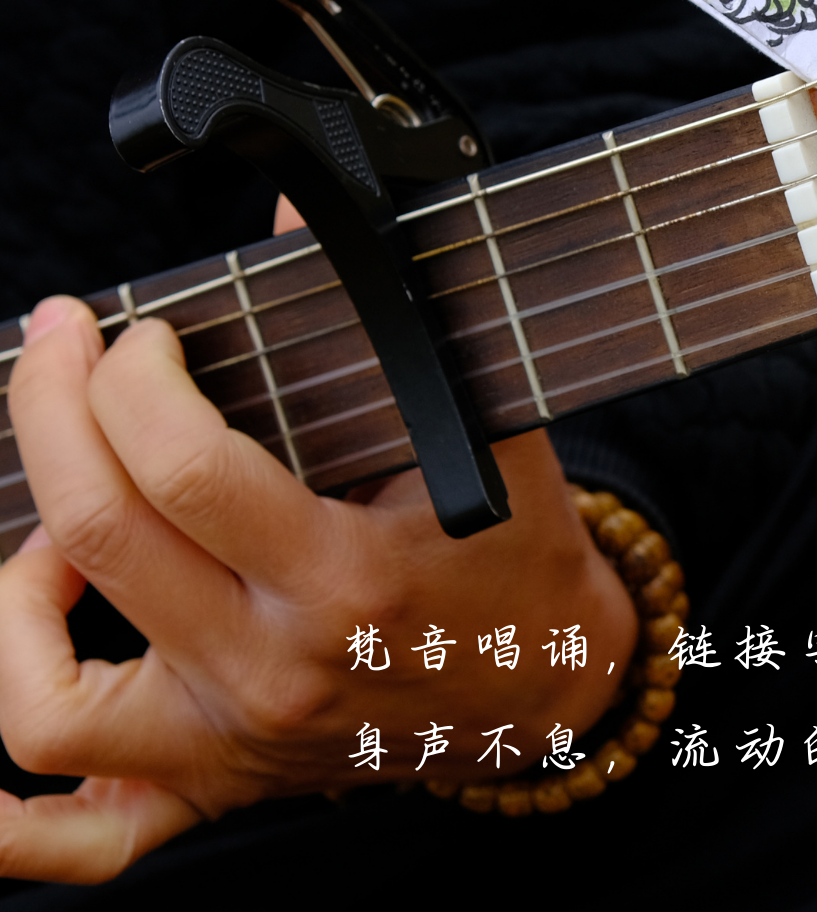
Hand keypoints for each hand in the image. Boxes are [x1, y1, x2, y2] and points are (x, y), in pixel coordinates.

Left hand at [0, 290, 636, 883]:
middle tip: (58, 340)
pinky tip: (24, 664)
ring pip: (46, 701)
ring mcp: (230, 744)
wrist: (550, 687)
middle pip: (99, 538)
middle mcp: (273, 673)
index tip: (143, 329)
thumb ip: (384, 301)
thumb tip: (290, 192)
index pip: (183, 468)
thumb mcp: (476, 413)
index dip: (134, 375)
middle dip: (51, 405)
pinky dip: (13, 799)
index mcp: (345, 580)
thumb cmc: (513, 545)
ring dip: (15, 588)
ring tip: (50, 511)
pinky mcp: (212, 785)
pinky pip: (81, 836)